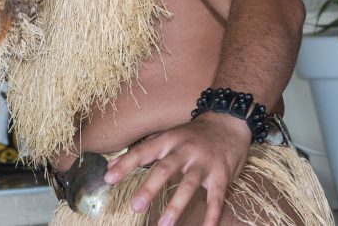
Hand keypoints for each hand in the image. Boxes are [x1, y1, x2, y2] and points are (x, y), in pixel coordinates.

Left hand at [103, 114, 251, 225]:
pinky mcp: (221, 175)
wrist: (229, 121)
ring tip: (164, 224)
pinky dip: (211, 215)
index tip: (109, 179)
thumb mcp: (168, 136)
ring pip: (189, 185)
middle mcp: (186, 150)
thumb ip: (142, 151)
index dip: (125, 164)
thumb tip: (111, 167)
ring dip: (176, 205)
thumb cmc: (193, 134)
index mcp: (169, 140)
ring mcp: (205, 163)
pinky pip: (216, 198)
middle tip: (135, 206)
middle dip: (150, 188)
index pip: (143, 152)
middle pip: (166, 169)